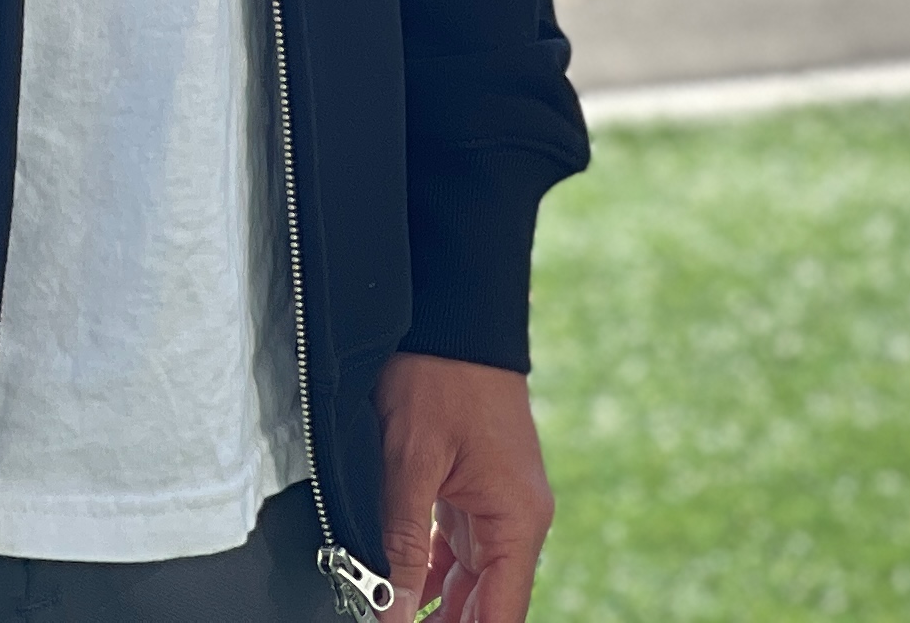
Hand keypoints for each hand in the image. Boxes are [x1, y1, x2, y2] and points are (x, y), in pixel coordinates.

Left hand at [377, 352, 551, 622]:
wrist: (454, 317)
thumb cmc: (441, 377)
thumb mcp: (412, 461)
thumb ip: (403, 541)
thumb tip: (393, 609)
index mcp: (517, 521)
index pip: (500, 613)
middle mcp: (516, 519)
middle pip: (487, 602)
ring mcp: (497, 504)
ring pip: (470, 578)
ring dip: (438, 604)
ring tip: (397, 619)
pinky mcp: (476, 488)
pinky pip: (456, 546)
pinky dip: (432, 569)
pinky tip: (404, 588)